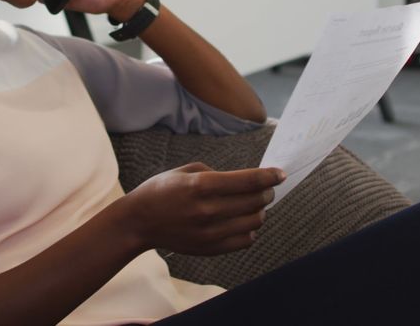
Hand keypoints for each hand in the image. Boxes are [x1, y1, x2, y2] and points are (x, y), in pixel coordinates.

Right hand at [118, 163, 285, 255]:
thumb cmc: (161, 191)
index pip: (248, 180)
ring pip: (254, 221)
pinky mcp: (209, 248)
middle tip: (266, 187)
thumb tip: (245, 180)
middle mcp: (208, 210)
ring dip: (260, 210)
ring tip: (254, 204)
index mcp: (201, 185)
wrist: (139, 222)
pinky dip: (251, 230)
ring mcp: (209, 232)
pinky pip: (245, 241)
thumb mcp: (186, 171)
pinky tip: (243, 221)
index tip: (280, 173)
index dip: (269, 176)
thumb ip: (217, 173)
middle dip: (267, 191)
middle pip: (256, 201)